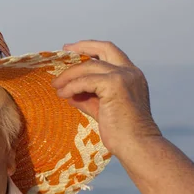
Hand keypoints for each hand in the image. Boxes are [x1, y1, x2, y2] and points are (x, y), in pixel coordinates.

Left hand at [52, 40, 161, 155]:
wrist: (137, 146)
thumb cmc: (122, 133)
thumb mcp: (102, 110)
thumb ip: (88, 99)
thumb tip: (69, 95)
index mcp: (132, 76)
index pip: (112, 53)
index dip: (92, 48)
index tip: (74, 49)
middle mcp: (131, 72)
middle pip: (104, 48)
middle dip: (82, 47)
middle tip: (64, 51)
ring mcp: (124, 77)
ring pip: (90, 65)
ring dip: (70, 74)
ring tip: (56, 85)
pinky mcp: (115, 85)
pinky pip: (85, 81)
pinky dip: (71, 86)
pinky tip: (62, 94)